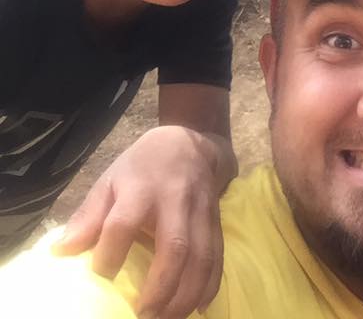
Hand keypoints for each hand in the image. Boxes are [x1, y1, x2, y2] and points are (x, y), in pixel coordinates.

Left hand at [53, 126, 231, 318]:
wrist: (191, 144)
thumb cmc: (142, 167)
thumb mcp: (110, 181)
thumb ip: (88, 216)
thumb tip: (61, 251)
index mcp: (142, 188)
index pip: (124, 222)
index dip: (110, 253)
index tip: (100, 276)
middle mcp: (176, 201)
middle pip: (174, 247)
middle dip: (161, 288)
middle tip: (143, 316)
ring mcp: (201, 212)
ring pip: (202, 257)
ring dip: (186, 294)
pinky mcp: (217, 222)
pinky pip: (218, 257)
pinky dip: (210, 285)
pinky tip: (198, 308)